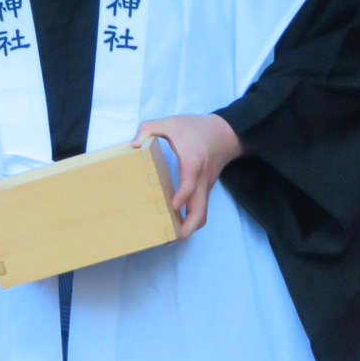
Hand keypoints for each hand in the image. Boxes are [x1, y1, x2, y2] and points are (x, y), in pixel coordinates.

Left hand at [132, 114, 242, 239]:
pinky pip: (201, 208)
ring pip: (203, 213)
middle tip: (172, 237)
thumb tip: (133, 145)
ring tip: (172, 235)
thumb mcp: (170, 122)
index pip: (190, 183)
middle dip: (189, 226)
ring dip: (190, 227)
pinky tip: (176, 222)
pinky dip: (192, 218)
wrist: (226, 133)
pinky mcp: (205, 190)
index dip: (182, 195)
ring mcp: (205, 187)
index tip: (172, 206)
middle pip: (201, 210)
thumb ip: (149, 129)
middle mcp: (201, 179)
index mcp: (193, 161)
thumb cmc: (196, 128)